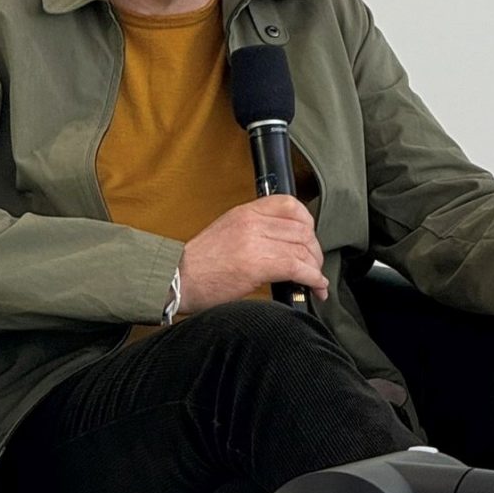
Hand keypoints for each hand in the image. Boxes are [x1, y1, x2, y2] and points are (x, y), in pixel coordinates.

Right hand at [178, 195, 328, 312]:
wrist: (178, 279)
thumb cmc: (200, 263)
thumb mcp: (228, 230)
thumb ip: (255, 229)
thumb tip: (284, 241)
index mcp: (245, 212)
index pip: (290, 204)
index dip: (308, 222)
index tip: (310, 238)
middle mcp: (252, 222)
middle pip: (301, 229)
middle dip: (314, 250)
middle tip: (314, 265)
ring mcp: (254, 242)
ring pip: (302, 249)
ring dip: (315, 268)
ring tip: (315, 281)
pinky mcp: (256, 265)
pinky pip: (297, 267)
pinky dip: (313, 279)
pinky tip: (316, 287)